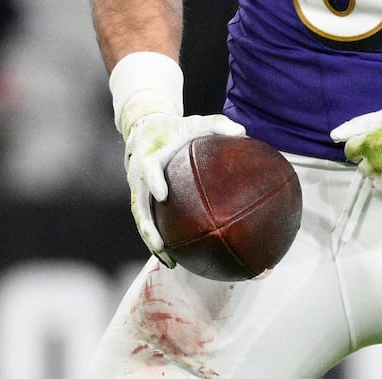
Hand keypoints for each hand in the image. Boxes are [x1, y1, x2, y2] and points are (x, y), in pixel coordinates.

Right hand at [122, 111, 245, 264]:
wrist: (145, 129)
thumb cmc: (176, 128)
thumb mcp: (195, 122)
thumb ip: (217, 125)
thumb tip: (243, 132)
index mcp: (149, 156)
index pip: (148, 170)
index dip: (153, 182)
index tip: (162, 196)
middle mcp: (138, 177)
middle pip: (138, 206)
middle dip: (147, 226)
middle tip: (160, 244)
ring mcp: (138, 191)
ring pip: (142, 220)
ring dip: (152, 241)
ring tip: (169, 261)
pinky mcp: (142, 201)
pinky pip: (148, 222)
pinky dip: (158, 240)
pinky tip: (175, 258)